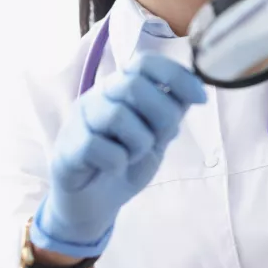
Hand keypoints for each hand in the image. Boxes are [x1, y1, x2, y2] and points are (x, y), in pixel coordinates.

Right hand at [31, 53, 207, 257]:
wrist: (95, 204)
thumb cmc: (127, 161)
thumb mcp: (158, 136)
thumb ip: (172, 112)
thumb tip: (194, 90)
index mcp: (121, 87)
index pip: (145, 63)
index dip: (176, 76)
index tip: (201, 100)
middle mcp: (98, 96)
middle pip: (133, 85)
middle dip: (162, 115)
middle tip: (160, 139)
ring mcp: (78, 120)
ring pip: (117, 115)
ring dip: (139, 143)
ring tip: (132, 156)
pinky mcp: (67, 148)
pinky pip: (98, 146)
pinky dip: (116, 162)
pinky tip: (113, 168)